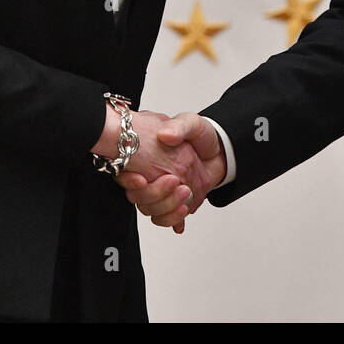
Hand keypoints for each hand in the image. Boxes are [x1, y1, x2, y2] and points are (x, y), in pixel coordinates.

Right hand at [116, 113, 225, 233]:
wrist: (219, 152)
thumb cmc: (200, 136)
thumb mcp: (191, 123)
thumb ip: (179, 126)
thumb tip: (165, 135)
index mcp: (146, 157)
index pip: (125, 174)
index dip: (128, 180)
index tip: (142, 179)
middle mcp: (149, 178)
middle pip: (137, 197)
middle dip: (155, 193)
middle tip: (175, 181)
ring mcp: (161, 193)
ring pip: (151, 211)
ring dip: (167, 207)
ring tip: (186, 192)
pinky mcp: (174, 204)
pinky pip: (165, 220)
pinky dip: (174, 219)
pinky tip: (184, 210)